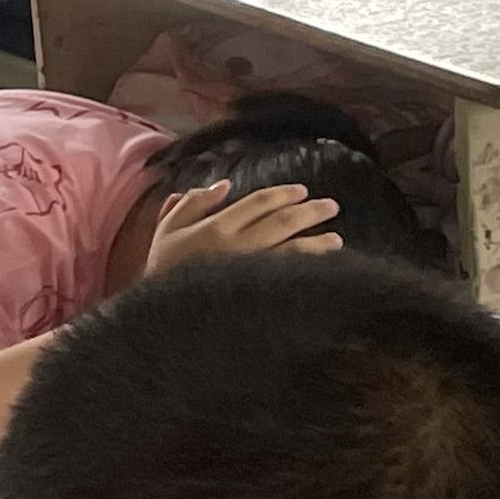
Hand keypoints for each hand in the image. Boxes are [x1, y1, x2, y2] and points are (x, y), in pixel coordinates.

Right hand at [143, 179, 341, 280]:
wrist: (162, 312)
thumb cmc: (165, 267)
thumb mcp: (167, 228)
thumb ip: (192, 202)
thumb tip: (224, 186)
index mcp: (216, 226)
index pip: (259, 203)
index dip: (283, 194)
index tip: (303, 191)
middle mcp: (238, 245)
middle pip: (282, 222)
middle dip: (311, 212)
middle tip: (332, 207)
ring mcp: (251, 271)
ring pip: (293, 251)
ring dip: (318, 243)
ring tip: (336, 240)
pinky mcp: (259, 294)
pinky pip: (290, 277)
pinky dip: (309, 271)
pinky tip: (323, 269)